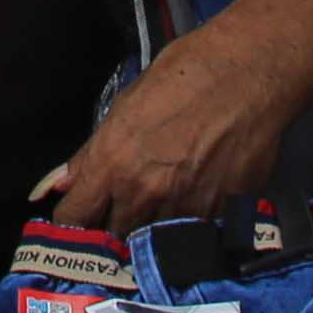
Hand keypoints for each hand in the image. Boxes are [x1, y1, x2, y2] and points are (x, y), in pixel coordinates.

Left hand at [39, 19, 309, 234]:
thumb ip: (91, 154)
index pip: (74, 218)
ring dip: (152, 226)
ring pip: (153, 239)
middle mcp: (143, 194)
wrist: (249, 73)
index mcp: (112, 163)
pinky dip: (189, 220)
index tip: (81, 218)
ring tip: (164, 198)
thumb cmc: (185, 75)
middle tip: (124, 206)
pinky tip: (197, 193)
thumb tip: (63, 185)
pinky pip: (193, 231)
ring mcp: (183, 209)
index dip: (73, 222)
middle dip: (114, 225)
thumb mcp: (126, 105)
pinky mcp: (219, 214)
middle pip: (113, 236)